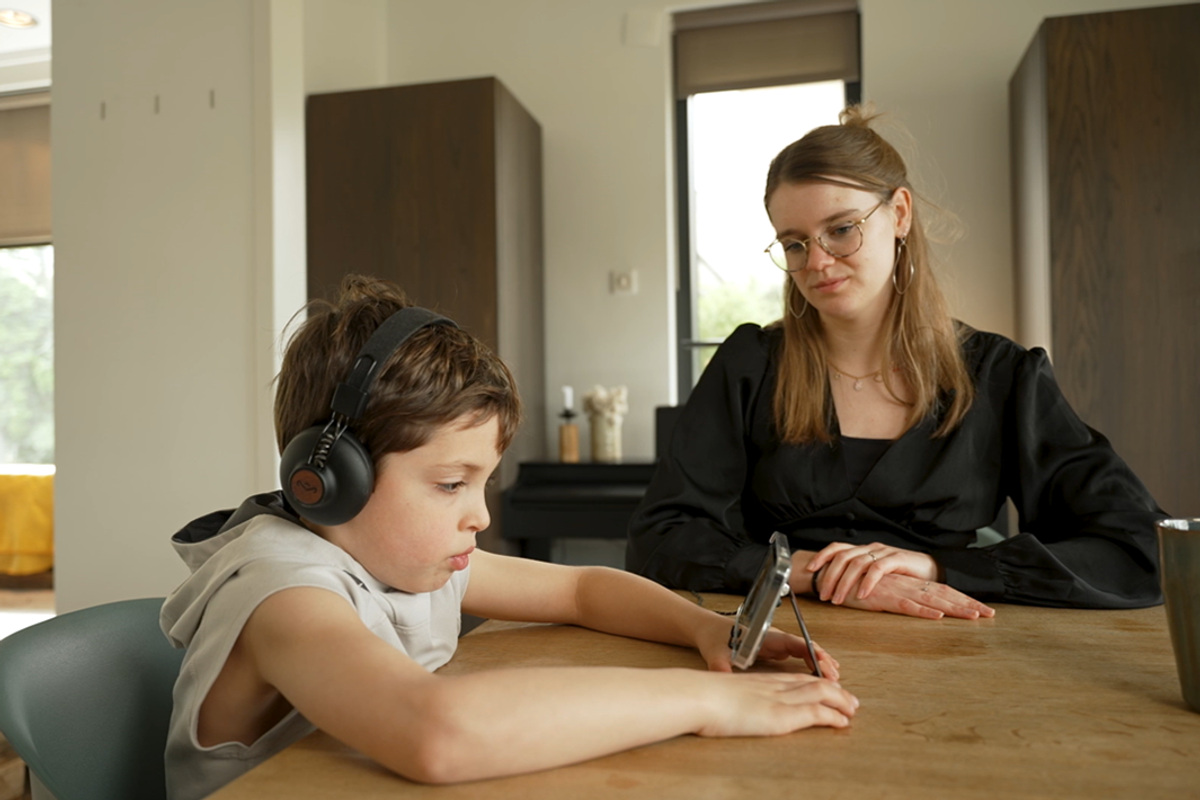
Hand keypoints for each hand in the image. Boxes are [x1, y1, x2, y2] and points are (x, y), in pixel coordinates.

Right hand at [694, 671, 856, 736]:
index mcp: (759, 681)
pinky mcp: (781, 714)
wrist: (696, 695)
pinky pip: (816, 712)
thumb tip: (720, 708)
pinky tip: (843, 722)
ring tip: (853, 709)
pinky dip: (833, 715)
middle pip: (812, 683)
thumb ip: (727, 700)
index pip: (793, 678)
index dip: (813, 682)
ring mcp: (778, 698)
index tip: (826, 687)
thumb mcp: (717, 695)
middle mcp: (773, 685)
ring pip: (821, 694)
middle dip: (834, 690)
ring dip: (841, 701)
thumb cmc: (699, 697)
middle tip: (850, 700)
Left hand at [696, 617, 839, 680]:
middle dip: (821, 659)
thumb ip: (720, 666)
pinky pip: (798, 656)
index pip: (792, 642)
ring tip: (835, 677)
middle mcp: (774, 638)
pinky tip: (821, 675)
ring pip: (804, 651)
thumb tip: (722, 676)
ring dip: (819, 662)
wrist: (708, 630)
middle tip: (835, 676)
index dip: (809, 651)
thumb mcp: (715, 653)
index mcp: (764, 636)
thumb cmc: (713, 638)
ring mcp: (776, 644)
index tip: (823, 661)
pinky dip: (811, 664)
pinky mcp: (774, 650)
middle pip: (804, 646)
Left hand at [806, 542, 939, 603]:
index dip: (821, 556)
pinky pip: (877, 569)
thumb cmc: (900, 575)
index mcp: (863, 550)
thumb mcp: (875, 575)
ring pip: (857, 563)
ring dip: (844, 582)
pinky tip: (861, 595)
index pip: (837, 548)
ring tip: (838, 599)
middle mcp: (870, 548)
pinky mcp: (897, 559)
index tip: (808, 570)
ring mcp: (883, 552)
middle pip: (842, 557)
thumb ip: (859, 576)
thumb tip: (835, 587)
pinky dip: (867, 582)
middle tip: (824, 596)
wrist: (931, 569)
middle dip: (829, 576)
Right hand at [821, 572, 994, 619]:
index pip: (942, 590)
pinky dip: (924, 612)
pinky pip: (907, 606)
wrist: (831, 577)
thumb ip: (899, 598)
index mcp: (909, 584)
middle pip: (944, 594)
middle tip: (990, 614)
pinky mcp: (884, 598)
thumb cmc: (854, 587)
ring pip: (932, 601)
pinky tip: (938, 617)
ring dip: (954, 609)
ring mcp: (897, 591)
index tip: (983, 610)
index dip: (963, 599)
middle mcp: (907, 585)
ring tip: (974, 617)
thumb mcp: (883, 594)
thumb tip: (917, 607)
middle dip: (967, 604)